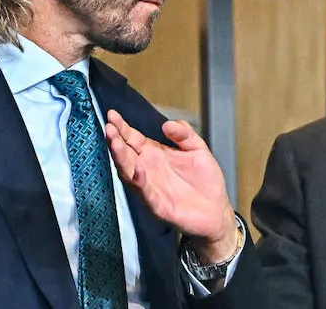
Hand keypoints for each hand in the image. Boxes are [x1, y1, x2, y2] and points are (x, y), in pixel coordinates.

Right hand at [105, 109, 238, 261]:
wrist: (216, 210)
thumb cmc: (205, 181)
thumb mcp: (198, 149)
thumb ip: (184, 134)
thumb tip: (168, 123)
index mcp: (156, 155)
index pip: (134, 139)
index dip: (123, 128)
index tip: (113, 115)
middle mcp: (149, 170)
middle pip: (127, 154)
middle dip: (116, 141)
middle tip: (109, 127)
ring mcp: (151, 188)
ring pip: (130, 172)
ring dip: (122, 159)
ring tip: (116, 144)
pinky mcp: (159, 206)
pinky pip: (147, 193)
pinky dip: (141, 183)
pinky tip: (138, 171)